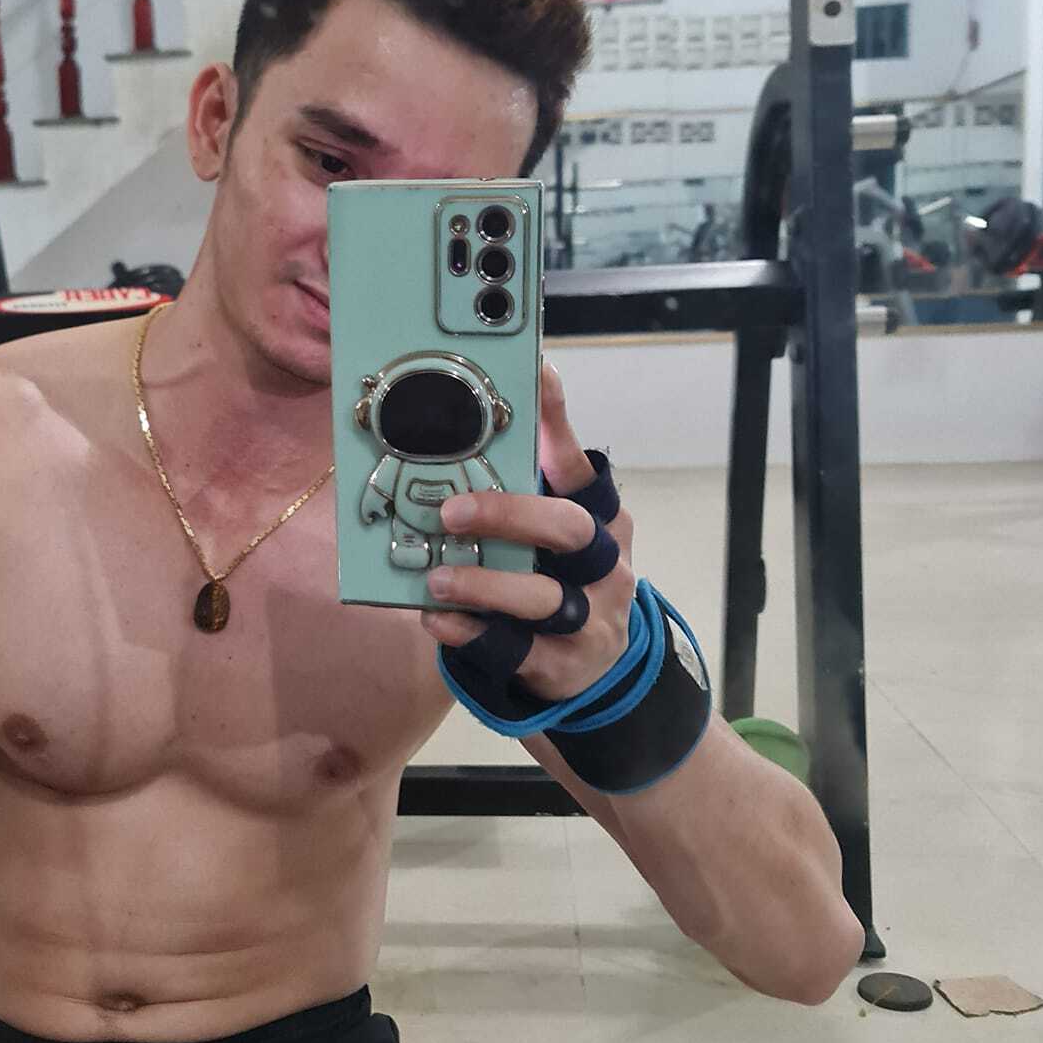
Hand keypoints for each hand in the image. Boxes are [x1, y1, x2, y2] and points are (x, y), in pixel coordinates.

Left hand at [422, 360, 636, 706]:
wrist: (600, 669)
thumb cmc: (564, 576)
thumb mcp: (560, 526)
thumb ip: (533, 477)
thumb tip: (498, 402)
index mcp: (603, 518)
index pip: (583, 467)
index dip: (559, 422)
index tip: (537, 373)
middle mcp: (606, 565)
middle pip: (571, 531)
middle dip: (511, 514)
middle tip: (452, 510)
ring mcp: (589, 619)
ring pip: (543, 598)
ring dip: (485, 584)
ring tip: (436, 578)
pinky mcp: (563, 666)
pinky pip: (515, 651)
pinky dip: (471, 634)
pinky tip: (438, 619)